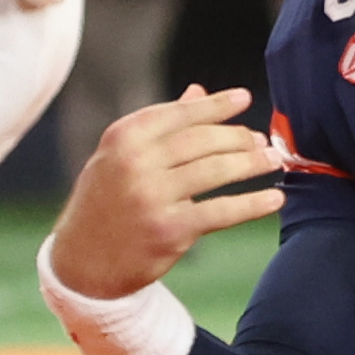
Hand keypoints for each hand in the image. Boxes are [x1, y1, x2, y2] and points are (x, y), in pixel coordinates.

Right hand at [48, 87, 280, 296]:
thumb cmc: (106, 202)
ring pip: (215, 171)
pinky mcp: (169, 231)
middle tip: (261, 140)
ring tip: (272, 160)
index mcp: (123, 137)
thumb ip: (160, 126)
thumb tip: (199, 92)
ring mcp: (152, 197)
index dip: (216, 106)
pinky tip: (274, 199)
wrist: (81, 262)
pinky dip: (252, 204)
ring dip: (251, 164)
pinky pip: (221, 212)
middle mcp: (135, 163)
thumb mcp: (120, 157)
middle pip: (202, 140)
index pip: (180, 113)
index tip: (244, 98)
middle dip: (238, 137)